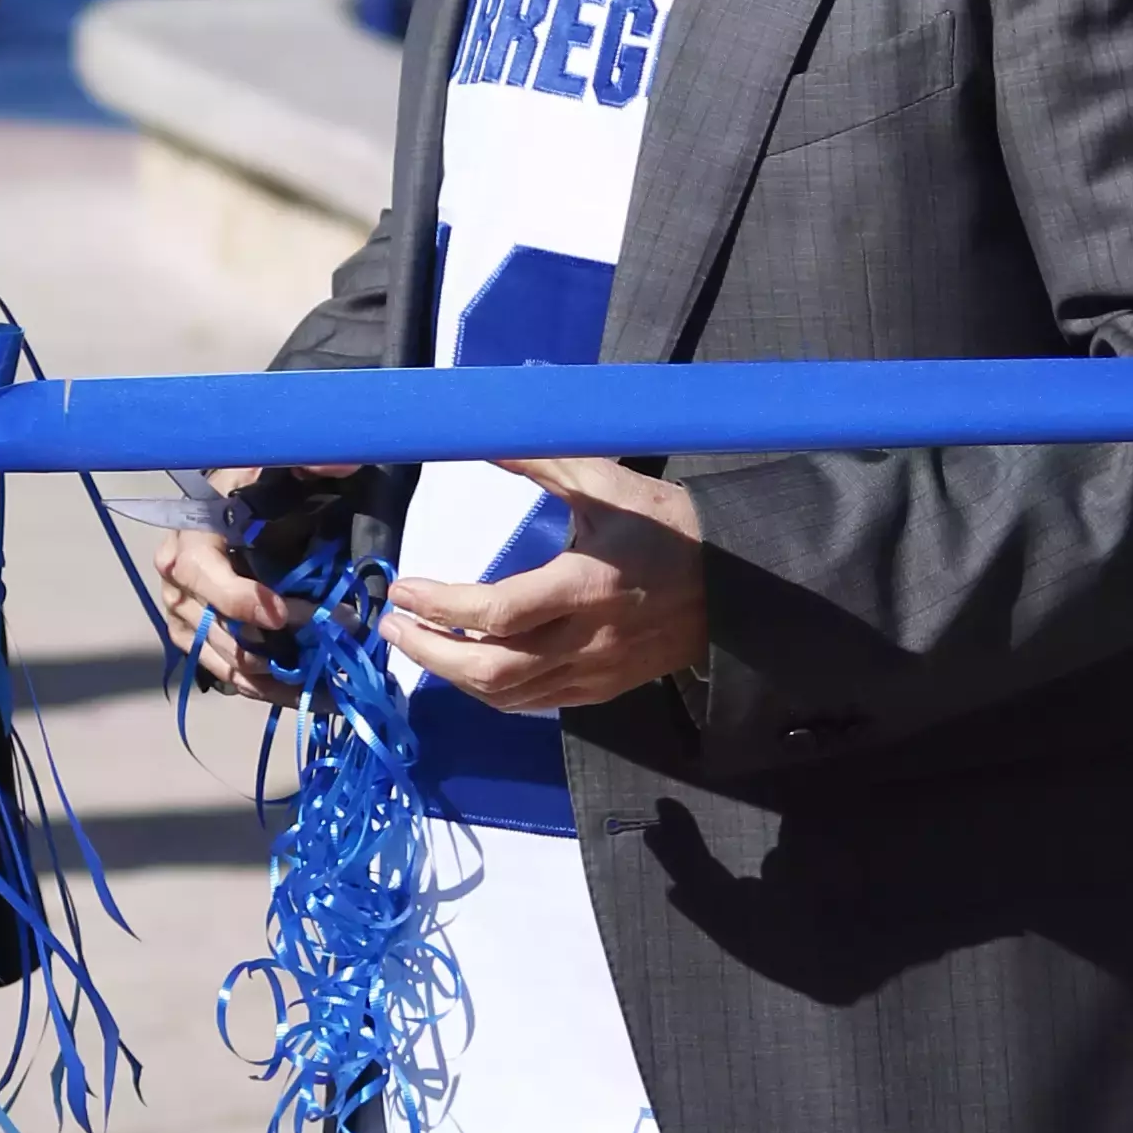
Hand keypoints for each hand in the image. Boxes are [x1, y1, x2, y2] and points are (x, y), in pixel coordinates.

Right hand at [151, 463, 357, 702]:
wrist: (233, 507)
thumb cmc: (254, 488)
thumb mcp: (275, 465)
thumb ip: (307, 461)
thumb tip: (336, 463)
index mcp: (190, 538)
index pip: (202, 575)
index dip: (238, 599)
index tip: (281, 615)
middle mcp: (175, 581)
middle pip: (211, 628)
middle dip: (266, 648)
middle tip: (318, 654)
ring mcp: (182, 615)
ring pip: (220, 659)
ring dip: (270, 678)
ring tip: (320, 687)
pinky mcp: (195, 639)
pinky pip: (227, 674)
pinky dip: (266, 689)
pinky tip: (306, 695)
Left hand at [384, 454, 711, 711]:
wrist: (738, 584)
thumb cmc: (669, 526)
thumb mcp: (607, 482)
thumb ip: (540, 458)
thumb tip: (482, 429)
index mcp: (586, 586)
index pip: (500, 613)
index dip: (443, 607)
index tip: (404, 590)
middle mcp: (587, 639)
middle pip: (493, 670)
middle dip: (431, 653)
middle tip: (393, 628)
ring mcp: (594, 672)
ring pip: (508, 695)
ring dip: (452, 675)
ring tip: (417, 644)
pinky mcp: (602, 690)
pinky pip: (534, 702)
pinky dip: (490, 690)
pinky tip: (466, 667)